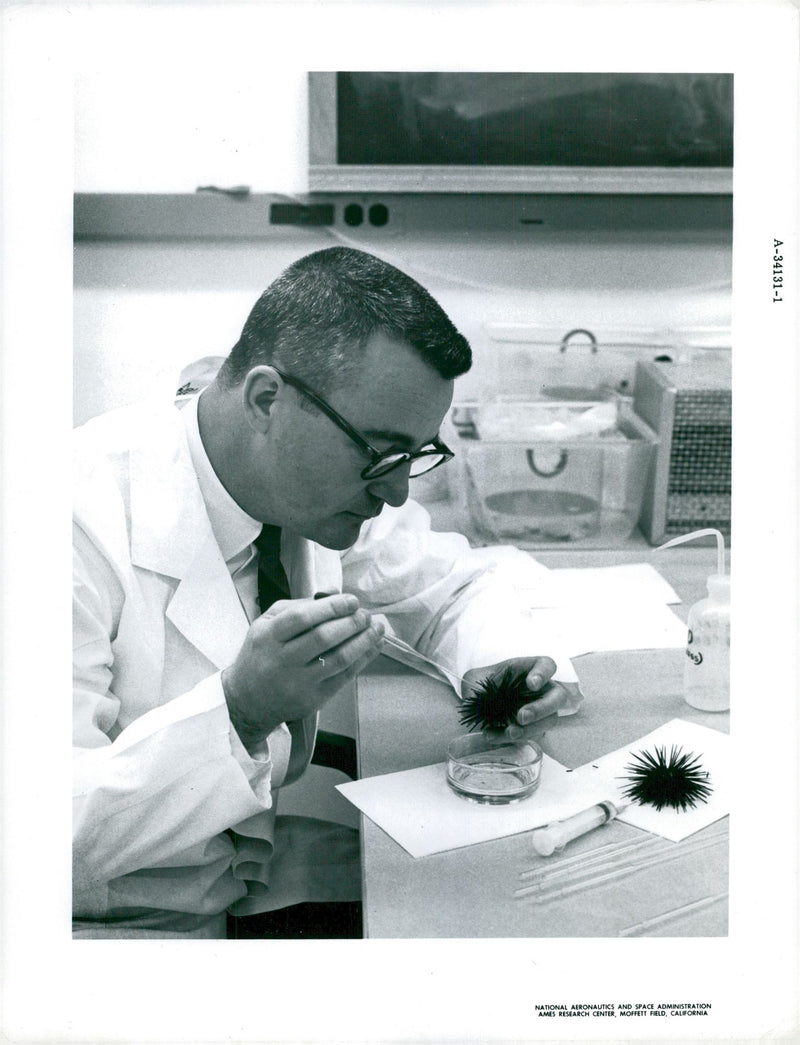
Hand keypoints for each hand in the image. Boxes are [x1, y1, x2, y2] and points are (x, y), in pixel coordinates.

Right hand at [222, 594, 383, 742]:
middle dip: (351, 623)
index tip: (351, 600)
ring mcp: (298, 682)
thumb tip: (333, 593)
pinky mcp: (312, 699)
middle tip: (365, 614)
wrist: (246, 702)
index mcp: (268, 636)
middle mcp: (281, 660)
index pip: (302, 618)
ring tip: (376, 628)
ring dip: (363, 641)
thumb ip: (297, 606)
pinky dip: (362, 660)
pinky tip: (373, 647)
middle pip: (323, 638)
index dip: (331, 607)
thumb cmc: (260, 655)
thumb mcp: (266, 624)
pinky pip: (343, 677)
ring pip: (338, 659)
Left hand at [461, 656, 583, 738]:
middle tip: (521, 716)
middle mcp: (540, 690)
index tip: (531, 684)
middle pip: (558, 697)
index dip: (543, 673)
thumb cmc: (480, 685)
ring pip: (549, 720)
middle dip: (541, 708)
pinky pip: (531, 736)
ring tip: (509, 732)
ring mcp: (540, 710)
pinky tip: (493, 736)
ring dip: (530, 729)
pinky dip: (513, 738)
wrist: (475, 705)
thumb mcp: (474, 679)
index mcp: (528, 669)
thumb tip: (482, 697)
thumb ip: (478, 684)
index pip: (546, 665)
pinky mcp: (533, 728)